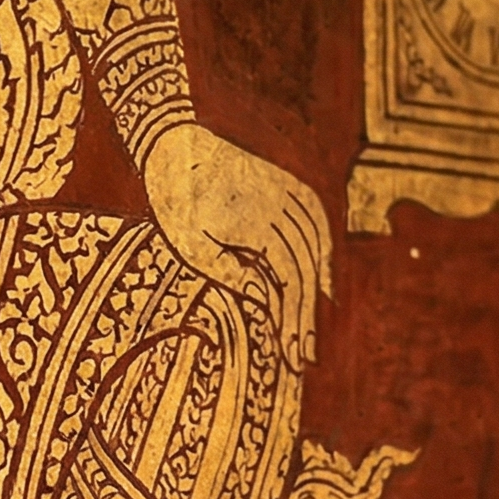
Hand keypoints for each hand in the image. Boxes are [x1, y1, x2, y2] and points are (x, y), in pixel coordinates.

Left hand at [143, 121, 332, 370]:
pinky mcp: (287, 185)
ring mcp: (288, 193)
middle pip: (304, 271)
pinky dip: (322, 253)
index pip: (288, 283)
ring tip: (310, 328)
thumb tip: (267, 301)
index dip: (292, 322)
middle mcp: (282, 208)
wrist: (176, 143)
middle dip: (304, 317)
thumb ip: (232, 272)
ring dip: (317, 291)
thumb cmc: (176, 199)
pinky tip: (321, 278)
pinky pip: (316, 222)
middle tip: (303, 355)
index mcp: (257, 225)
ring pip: (316, 248)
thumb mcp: (191, 244)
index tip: (293, 354)